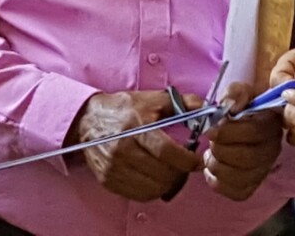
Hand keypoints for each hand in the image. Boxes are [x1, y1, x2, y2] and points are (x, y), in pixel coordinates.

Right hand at [71, 91, 203, 201]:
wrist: (88, 121)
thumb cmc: (123, 109)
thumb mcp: (152, 99)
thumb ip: (181, 104)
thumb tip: (206, 108)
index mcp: (135, 127)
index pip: (166, 151)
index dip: (187, 160)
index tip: (198, 160)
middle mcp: (122, 150)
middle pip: (161, 173)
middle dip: (181, 173)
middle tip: (188, 167)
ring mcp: (113, 168)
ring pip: (151, 188)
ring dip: (168, 183)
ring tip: (174, 172)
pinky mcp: (108, 180)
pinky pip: (138, 195)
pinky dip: (153, 190)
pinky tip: (157, 178)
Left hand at [203, 83, 282, 200]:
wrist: (244, 121)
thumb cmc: (241, 105)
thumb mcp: (239, 91)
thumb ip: (234, 94)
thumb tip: (229, 106)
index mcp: (271, 124)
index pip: (253, 132)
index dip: (228, 132)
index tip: (210, 129)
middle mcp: (273, 149)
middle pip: (247, 158)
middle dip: (220, 150)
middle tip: (210, 142)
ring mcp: (264, 169)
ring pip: (239, 177)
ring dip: (216, 165)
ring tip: (211, 154)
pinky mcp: (253, 185)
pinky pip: (235, 192)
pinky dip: (217, 182)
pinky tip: (213, 169)